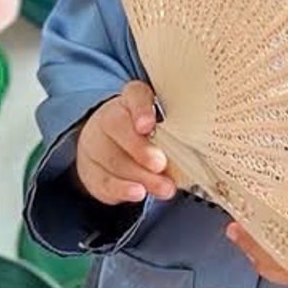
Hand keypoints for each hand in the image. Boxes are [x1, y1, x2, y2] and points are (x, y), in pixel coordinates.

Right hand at [77, 81, 176, 205]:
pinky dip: (122, 188)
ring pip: (112, 158)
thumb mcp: (164, 127)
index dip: (141, 109)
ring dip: (140, 175)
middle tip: (160, 163)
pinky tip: (137, 192)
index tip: (148, 125)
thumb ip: (175, 134)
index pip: (135, 95)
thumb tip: (196, 154)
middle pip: (118, 127)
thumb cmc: (148, 137)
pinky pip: (103, 180)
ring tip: (162, 187)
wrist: (110, 146)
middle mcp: (109, 117)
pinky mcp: (91, 170)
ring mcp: (96, 144)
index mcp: (131, 100)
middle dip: (141, 148)